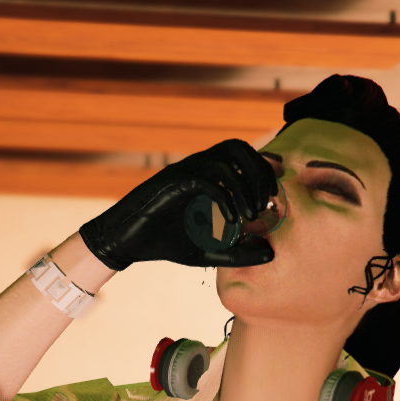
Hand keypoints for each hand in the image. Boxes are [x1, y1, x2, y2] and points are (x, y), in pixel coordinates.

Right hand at [79, 139, 278, 272]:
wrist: (126, 244)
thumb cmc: (164, 243)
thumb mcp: (208, 252)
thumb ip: (238, 252)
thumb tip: (270, 253)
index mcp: (205, 174)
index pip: (242, 155)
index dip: (263, 170)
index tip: (273, 197)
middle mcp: (195, 166)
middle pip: (236, 147)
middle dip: (258, 171)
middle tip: (267, 201)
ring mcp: (182, 172)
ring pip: (222, 161)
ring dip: (244, 187)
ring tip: (251, 216)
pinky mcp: (170, 184)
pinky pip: (203, 181)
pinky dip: (223, 199)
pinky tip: (230, 222)